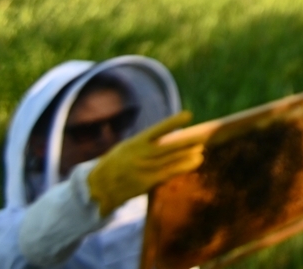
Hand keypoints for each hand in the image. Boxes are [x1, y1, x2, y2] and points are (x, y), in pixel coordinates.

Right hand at [85, 112, 204, 215]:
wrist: (98, 187)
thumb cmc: (118, 163)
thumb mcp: (128, 147)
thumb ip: (147, 142)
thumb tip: (173, 135)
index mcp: (134, 142)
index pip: (155, 130)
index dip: (172, 122)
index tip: (188, 115)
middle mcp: (139, 155)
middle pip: (167, 147)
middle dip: (187, 141)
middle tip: (204, 134)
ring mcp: (142, 169)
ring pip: (170, 160)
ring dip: (188, 154)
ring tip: (202, 149)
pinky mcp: (145, 182)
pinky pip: (167, 173)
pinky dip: (183, 166)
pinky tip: (196, 161)